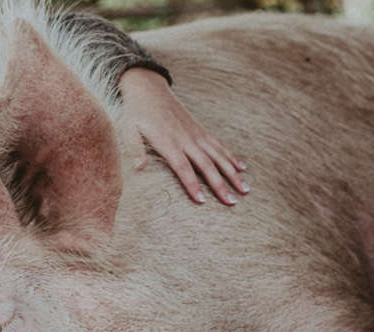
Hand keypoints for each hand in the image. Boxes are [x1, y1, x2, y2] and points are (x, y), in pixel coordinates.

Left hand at [118, 68, 248, 204]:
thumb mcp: (128, 129)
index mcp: (168, 142)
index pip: (183, 168)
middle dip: (220, 185)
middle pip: (206, 165)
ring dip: (232, 173)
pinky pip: (219, 145)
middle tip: (232, 202)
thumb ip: (134, 148)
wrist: (148, 88)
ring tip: (244, 189)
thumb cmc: (136, 111)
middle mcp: (186, 139)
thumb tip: (138, 168)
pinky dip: (231, 157)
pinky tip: (242, 168)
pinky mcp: (200, 130)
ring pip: (218, 156)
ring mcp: (195, 134)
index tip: (202, 201)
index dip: (192, 184)